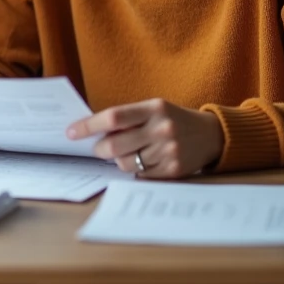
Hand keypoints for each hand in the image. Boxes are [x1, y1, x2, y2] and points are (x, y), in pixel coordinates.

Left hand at [68, 98, 224, 178]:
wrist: (213, 135)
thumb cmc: (173, 119)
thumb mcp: (154, 108)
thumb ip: (128, 118)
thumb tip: (92, 133)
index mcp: (154, 108)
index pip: (113, 117)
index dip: (88, 126)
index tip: (70, 132)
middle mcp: (162, 129)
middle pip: (114, 145)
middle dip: (99, 149)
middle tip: (98, 148)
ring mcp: (169, 151)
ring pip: (125, 164)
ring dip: (119, 160)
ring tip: (129, 152)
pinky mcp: (174, 170)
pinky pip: (140, 175)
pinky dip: (136, 169)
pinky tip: (146, 160)